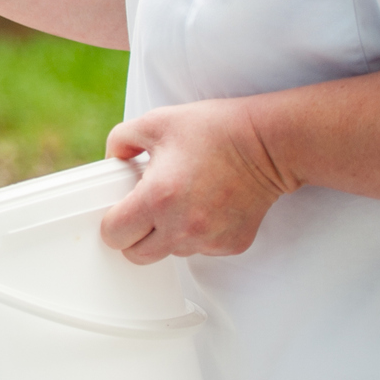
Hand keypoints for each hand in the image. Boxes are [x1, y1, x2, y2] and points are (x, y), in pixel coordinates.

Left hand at [101, 98, 299, 263]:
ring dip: (167, 235)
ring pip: (170, 253)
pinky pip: (200, 250)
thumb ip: (121, 141)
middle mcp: (183, 228)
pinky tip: (205, 206)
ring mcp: (209, 241)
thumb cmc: (214, 131)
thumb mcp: (155, 122)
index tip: (119, 210)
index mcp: (158, 198)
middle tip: (143, 211)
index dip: (112, 223)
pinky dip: (196, 234)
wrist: (267, 144)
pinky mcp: (231, 245)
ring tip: (180, 201)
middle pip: (138, 256)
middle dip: (133, 237)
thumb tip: (112, 161)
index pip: (114, 235)